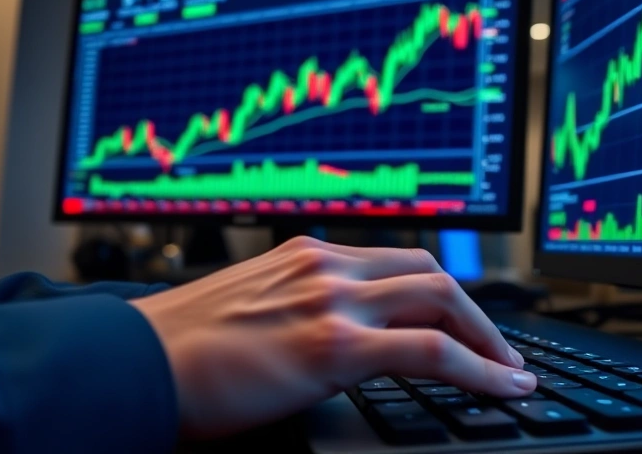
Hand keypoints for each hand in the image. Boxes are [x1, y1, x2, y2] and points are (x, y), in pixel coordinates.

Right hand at [130, 236, 534, 437]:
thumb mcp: (249, 309)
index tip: (466, 321)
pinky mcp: (333, 344)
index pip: (398, 262)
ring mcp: (333, 300)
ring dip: (490, 338)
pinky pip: (431, 350)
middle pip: (432, 273)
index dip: (444, 292)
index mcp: (308, 254)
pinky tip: (502, 386)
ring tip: (511, 372)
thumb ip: (298, 309)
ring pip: (444, 301)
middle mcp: (327, 265)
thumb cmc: (178, 348)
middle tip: (501, 349)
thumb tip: (331, 340)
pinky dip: (480, 367)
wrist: (130, 363)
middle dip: (478, 311)